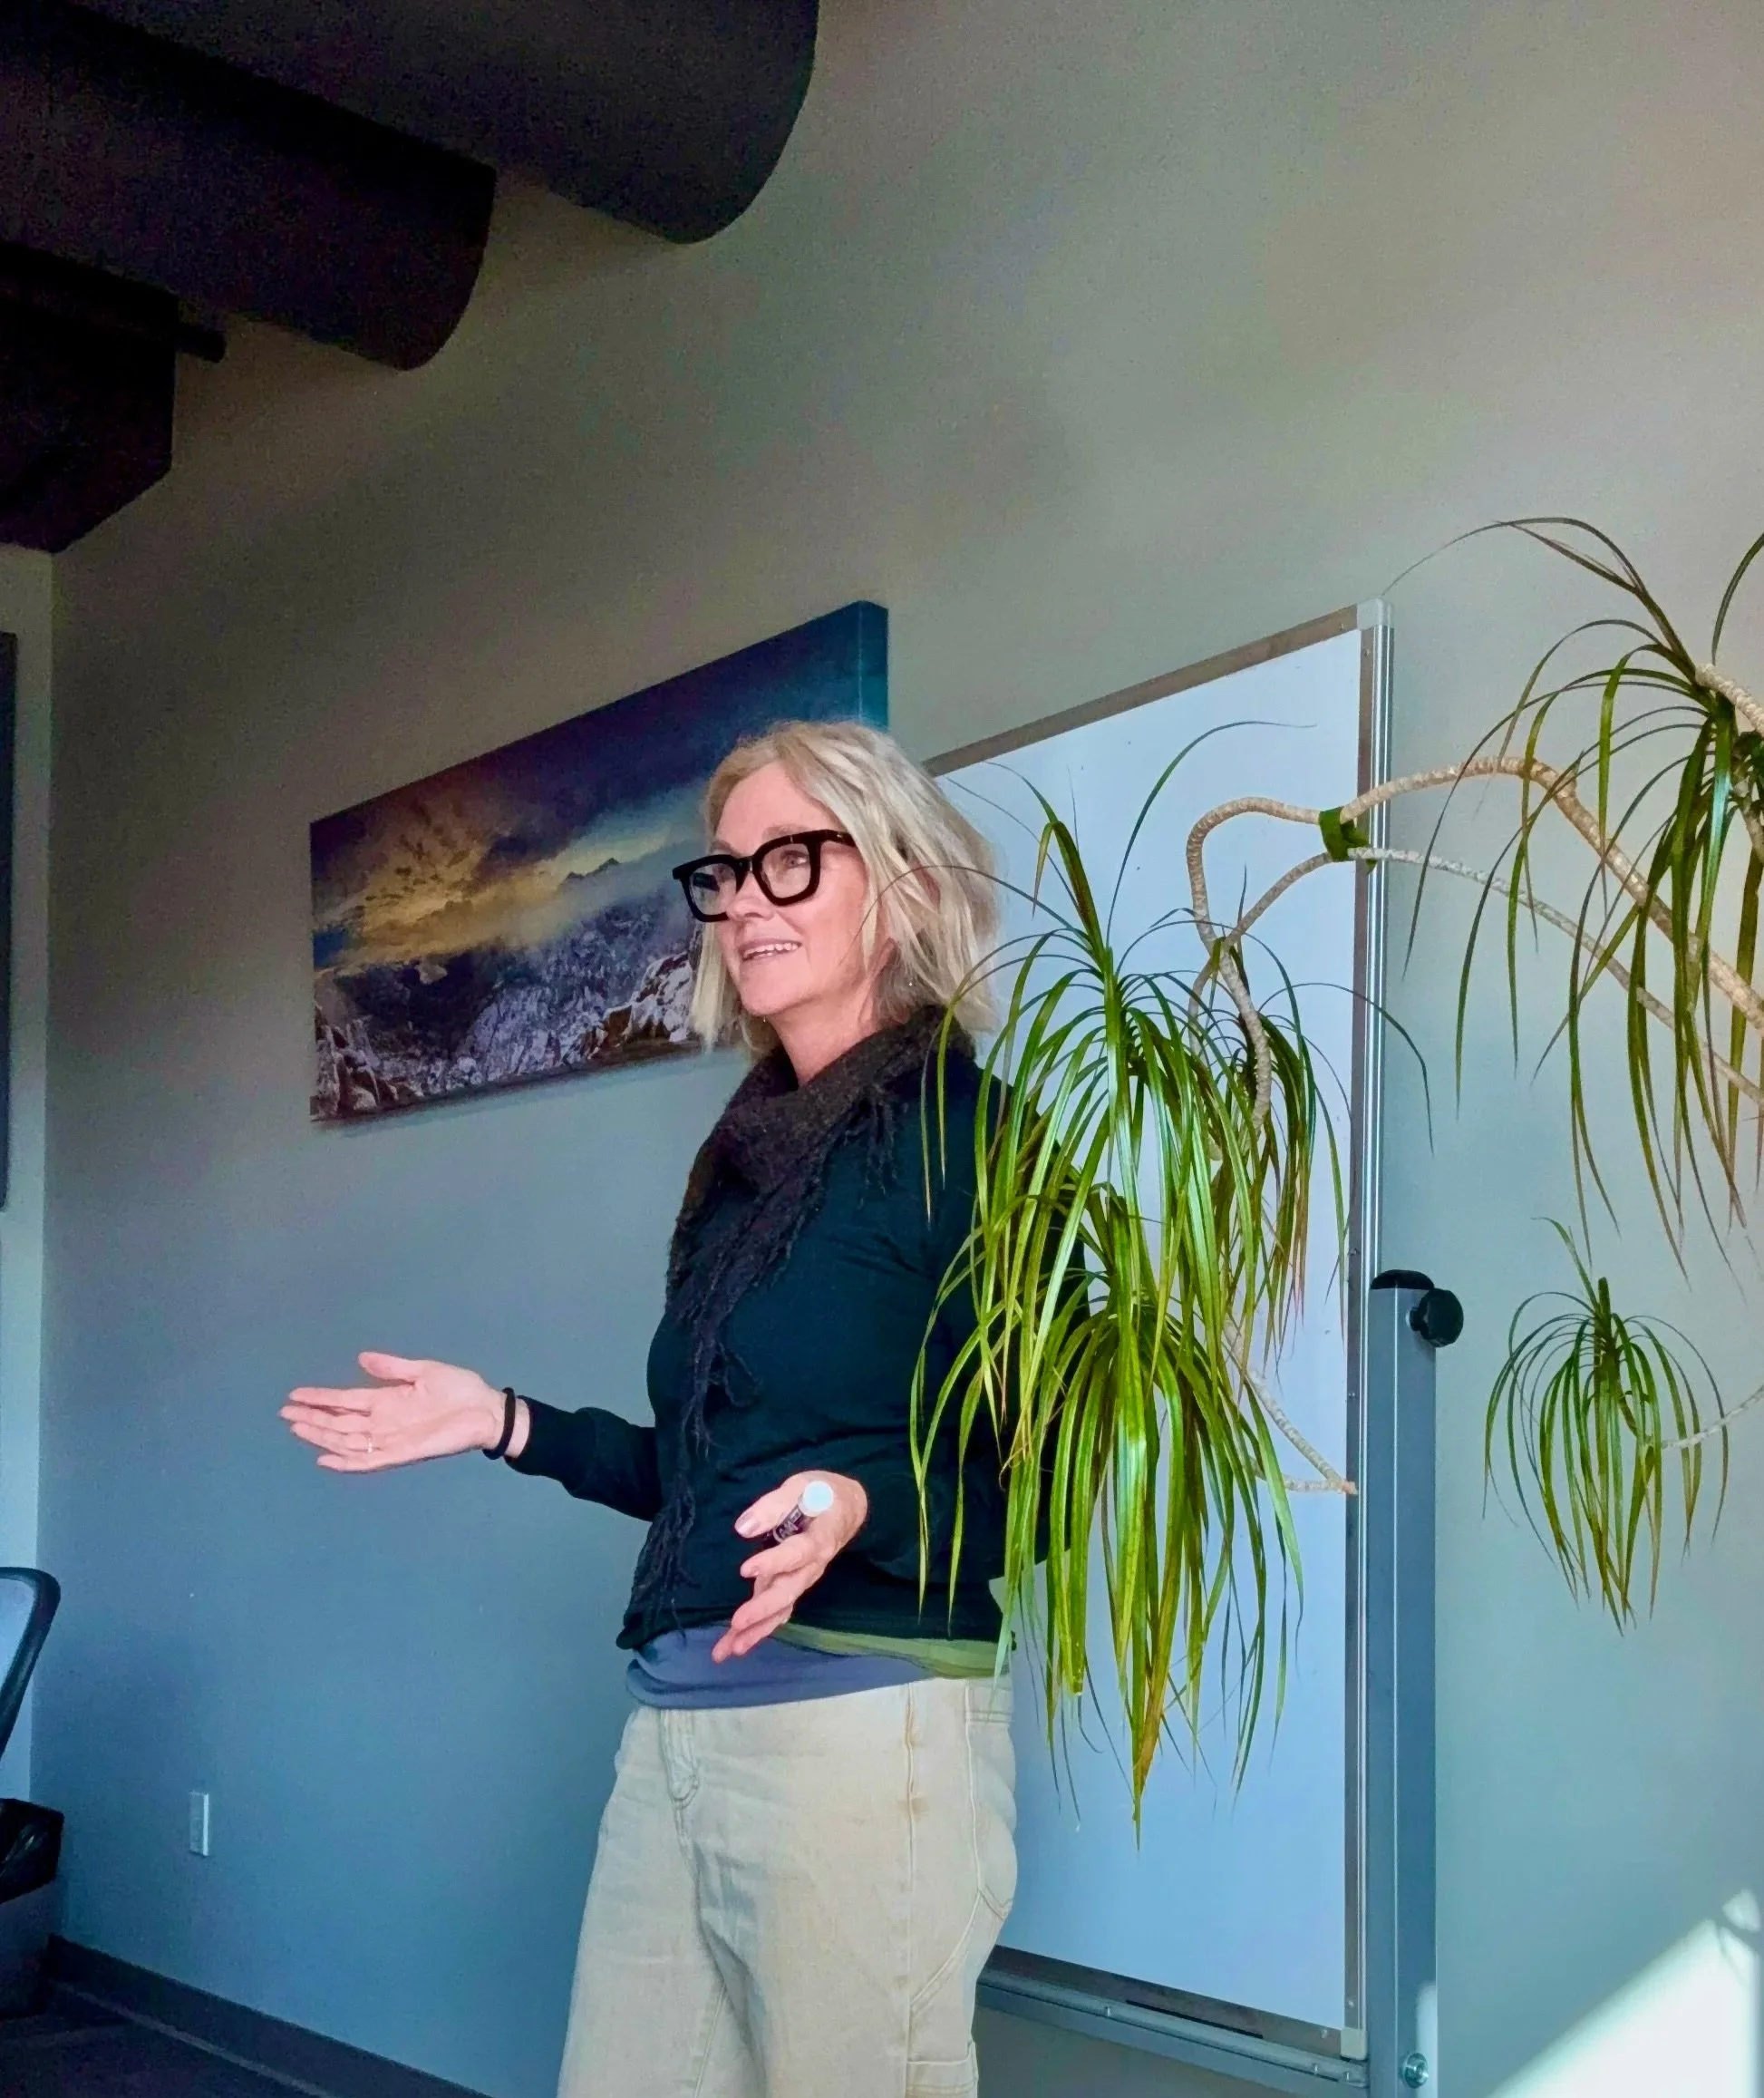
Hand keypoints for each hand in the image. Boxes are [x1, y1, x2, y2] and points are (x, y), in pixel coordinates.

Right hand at [281, 1352, 513, 1472]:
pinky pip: (370, 1461)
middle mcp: (383, 1422)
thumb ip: (392, 1368)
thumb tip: (362, 1358)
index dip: (320, 1398)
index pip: (345, 1400)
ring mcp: (391, 1439)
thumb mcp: (424, 1371)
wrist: (487, 1410)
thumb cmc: (459, 1390)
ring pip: (347, 1441)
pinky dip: (347, 1462)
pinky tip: (325, 1458)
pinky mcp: (404, 1453)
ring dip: (322, 1437)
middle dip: (312, 1418)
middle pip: (339, 1422)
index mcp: (386, 1401)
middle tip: (284, 1414)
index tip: (294, 1395)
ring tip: (296, 1428)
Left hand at [712, 1471, 868, 1662]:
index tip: (745, 1569)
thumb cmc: (823, 1494)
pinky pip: (779, 1611)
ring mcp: (803, 1579)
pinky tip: (738, 1644)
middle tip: (737, 1623)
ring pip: (781, 1609)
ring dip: (757, 1630)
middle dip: (762, 1609)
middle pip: (788, 1591)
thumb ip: (774, 1505)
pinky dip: (760, 1629)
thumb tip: (743, 1527)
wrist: (848, 1509)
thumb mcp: (802, 1487)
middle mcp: (812, 1567)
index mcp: (818, 1539)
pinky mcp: (793, 1584)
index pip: (796, 1553)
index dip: (773, 1563)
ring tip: (730, 1649)